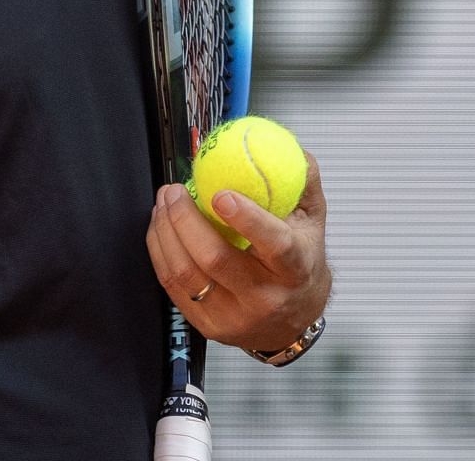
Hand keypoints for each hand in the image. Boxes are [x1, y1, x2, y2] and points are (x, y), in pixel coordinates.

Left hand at [145, 150, 330, 351]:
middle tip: (174, 190)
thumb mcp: (313, 221)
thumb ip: (304, 182)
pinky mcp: (209, 327)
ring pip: (185, 274)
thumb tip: (292, 147)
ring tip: (164, 203)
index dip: (247, 219)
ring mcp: (233, 317)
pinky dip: (161, 252)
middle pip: (215, 259)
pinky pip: (172, 286)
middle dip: (185, 220)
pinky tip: (161, 229)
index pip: (275, 245)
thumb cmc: (301, 263)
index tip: (221, 194)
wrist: (294, 321)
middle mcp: (265, 298)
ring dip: (165, 232)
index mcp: (295, 269)